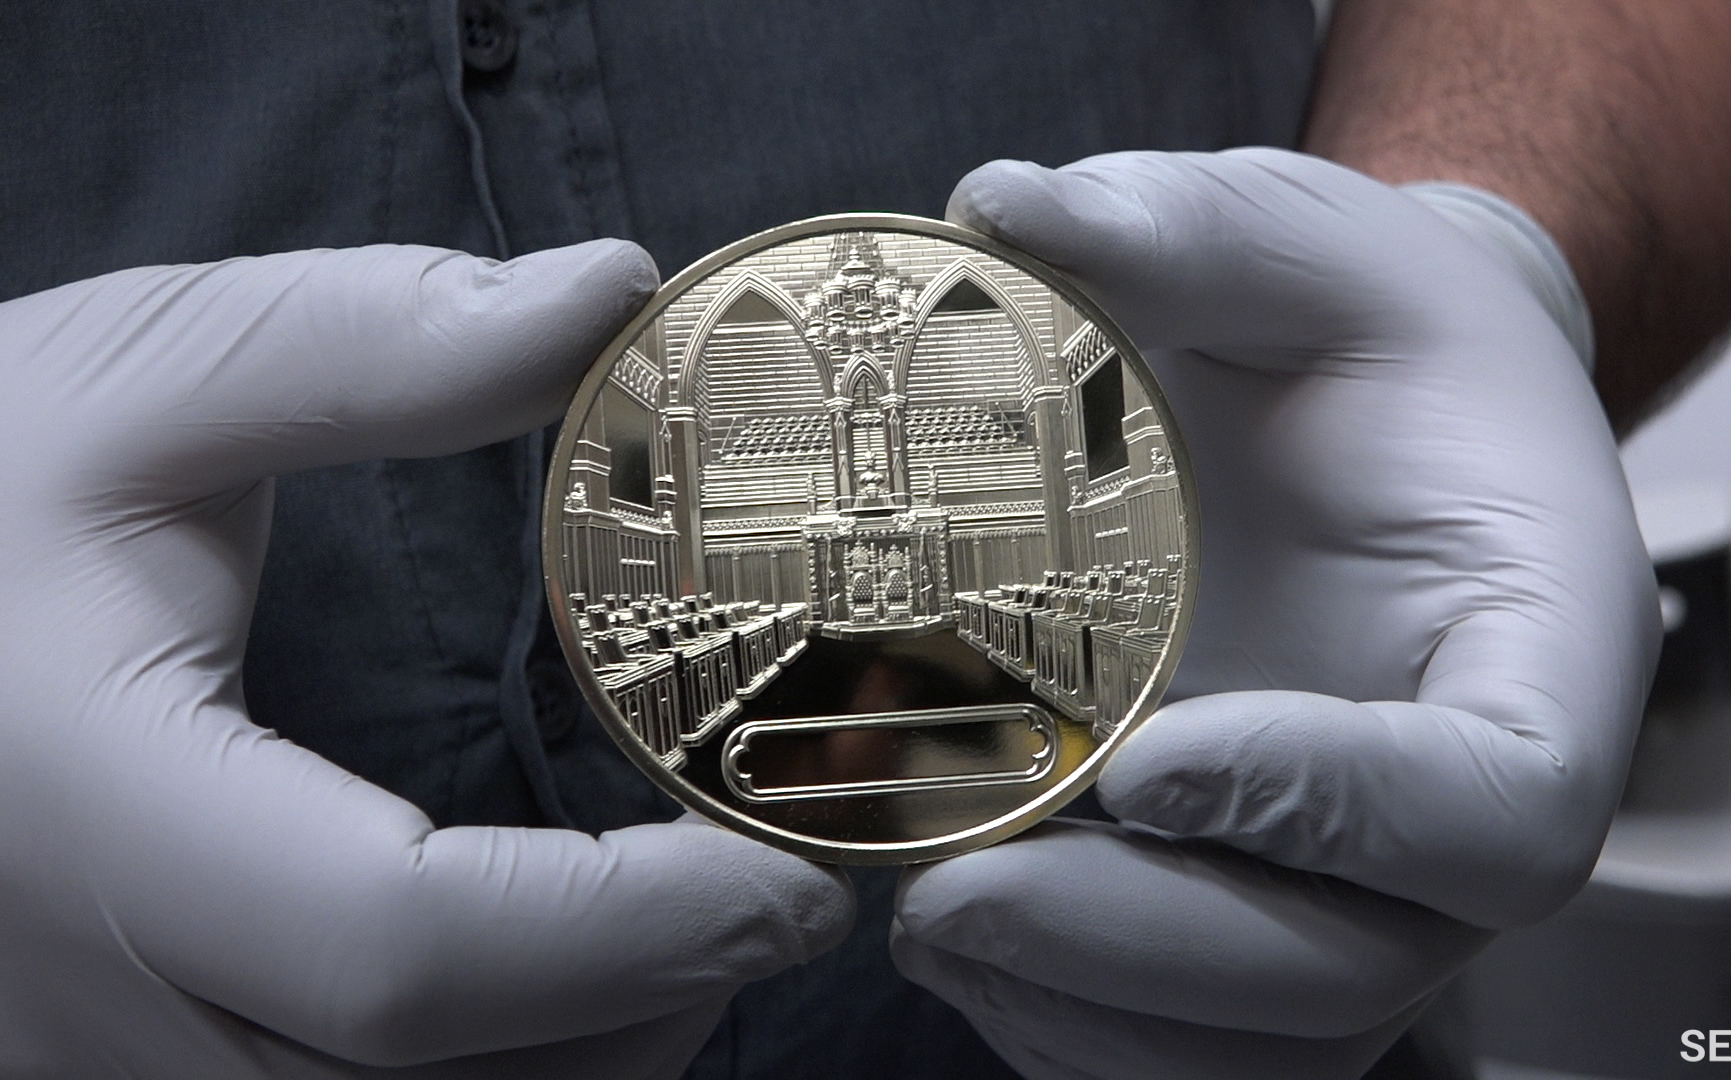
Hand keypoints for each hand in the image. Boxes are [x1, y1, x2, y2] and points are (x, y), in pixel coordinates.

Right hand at [0, 243, 853, 1076]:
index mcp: (91, 809)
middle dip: (648, 1011)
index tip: (798, 876)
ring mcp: (77, 1062)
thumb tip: (612, 294)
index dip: (636, 929)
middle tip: (776, 893)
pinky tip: (557, 986)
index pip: (403, 946)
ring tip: (690, 935)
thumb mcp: (141, 376)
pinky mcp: (103, 1068)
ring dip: (582, 1064)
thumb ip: (377, 344)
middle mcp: (74, 991)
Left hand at [892, 149, 1659, 1078]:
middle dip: (1150, 953)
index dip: (1338, 815)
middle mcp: (1462, 808)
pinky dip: (1063, 1021)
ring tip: (924, 911)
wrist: (1360, 417)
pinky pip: (1183, 1042)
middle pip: (1358, 965)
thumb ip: (1193, 225)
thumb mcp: (1302, 242)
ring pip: (1261, 1040)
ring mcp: (1363, 886)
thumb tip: (1009, 210)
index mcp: (1539, 651)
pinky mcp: (1258, 914)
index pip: (1502, 809)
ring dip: (1084, 1011)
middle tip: (954, 894)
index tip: (1151, 759)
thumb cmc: (1365, 336)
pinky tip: (950, 920)